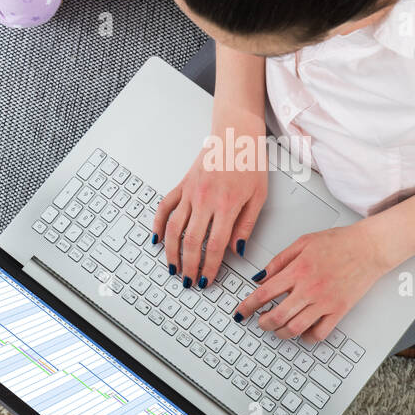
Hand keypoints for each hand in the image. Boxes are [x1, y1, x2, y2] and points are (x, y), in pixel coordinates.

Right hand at [152, 121, 267, 288]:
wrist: (235, 134)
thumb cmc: (250, 161)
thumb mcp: (258, 196)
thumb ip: (246, 225)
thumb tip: (236, 251)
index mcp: (226, 204)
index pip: (214, 245)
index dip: (209, 267)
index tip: (207, 280)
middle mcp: (204, 199)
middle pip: (191, 242)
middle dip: (189, 266)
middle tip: (190, 281)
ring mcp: (190, 191)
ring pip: (173, 228)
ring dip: (171, 252)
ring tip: (173, 268)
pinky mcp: (182, 184)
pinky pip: (164, 207)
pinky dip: (158, 224)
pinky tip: (157, 240)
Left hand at [234, 221, 390, 341]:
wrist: (369, 247)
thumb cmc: (339, 242)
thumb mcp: (303, 242)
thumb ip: (279, 260)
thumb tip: (260, 277)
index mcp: (297, 270)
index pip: (264, 294)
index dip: (247, 306)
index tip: (240, 312)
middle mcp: (309, 289)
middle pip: (276, 316)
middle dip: (261, 323)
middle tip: (259, 321)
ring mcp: (325, 302)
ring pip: (295, 328)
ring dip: (280, 333)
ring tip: (277, 328)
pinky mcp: (339, 310)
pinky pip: (320, 333)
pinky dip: (308, 337)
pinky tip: (303, 331)